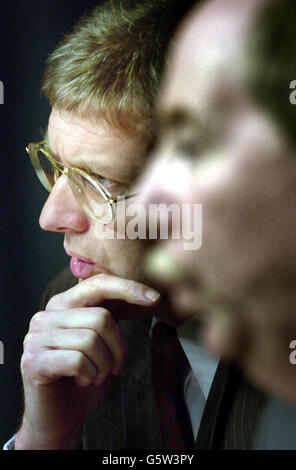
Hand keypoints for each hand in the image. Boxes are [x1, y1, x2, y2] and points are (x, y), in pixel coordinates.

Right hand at [15, 273, 159, 448]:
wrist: (59, 420)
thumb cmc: (84, 378)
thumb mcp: (102, 342)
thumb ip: (110, 317)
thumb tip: (145, 294)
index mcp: (63, 305)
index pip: (98, 284)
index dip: (128, 288)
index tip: (155, 299)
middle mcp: (45, 316)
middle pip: (101, 318)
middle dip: (118, 347)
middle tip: (114, 368)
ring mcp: (35, 338)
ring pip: (91, 340)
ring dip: (103, 365)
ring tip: (95, 376)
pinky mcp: (33, 362)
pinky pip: (77, 361)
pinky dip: (89, 375)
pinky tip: (82, 382)